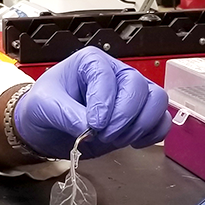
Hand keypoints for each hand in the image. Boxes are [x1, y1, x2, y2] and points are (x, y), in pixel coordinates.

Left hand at [13, 47, 170, 159]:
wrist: (48, 126)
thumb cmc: (45, 105)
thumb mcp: (43, 104)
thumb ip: (65, 114)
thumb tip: (87, 128)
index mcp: (92, 62)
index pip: (108, 76)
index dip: (104, 102)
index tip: (93, 124)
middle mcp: (116, 74)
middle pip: (139, 87)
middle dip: (124, 117)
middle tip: (104, 134)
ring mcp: (130, 94)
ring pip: (157, 101)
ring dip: (141, 125)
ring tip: (117, 139)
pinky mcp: (138, 115)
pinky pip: (161, 120)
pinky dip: (152, 134)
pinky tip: (132, 142)